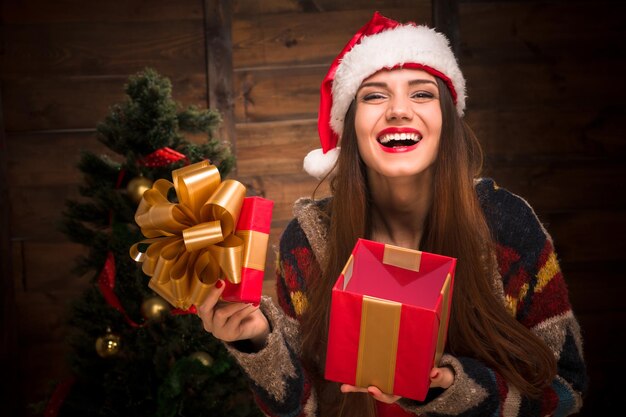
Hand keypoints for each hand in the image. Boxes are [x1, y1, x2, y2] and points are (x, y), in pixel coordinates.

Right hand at [197, 280, 269, 346]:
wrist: (254, 324)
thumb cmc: (240, 308)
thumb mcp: (231, 299)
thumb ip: (226, 292)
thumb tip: (229, 274)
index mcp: (206, 313)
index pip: (199, 302)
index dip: (206, 291)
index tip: (217, 279)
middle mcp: (208, 323)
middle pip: (203, 309)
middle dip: (212, 295)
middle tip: (222, 283)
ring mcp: (217, 331)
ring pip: (221, 314)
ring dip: (235, 304)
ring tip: (248, 298)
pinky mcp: (229, 335)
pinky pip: (235, 318)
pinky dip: (245, 310)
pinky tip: (254, 305)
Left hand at [339, 366, 453, 402]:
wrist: (434, 371)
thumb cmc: (435, 374)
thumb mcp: (440, 375)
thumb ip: (439, 375)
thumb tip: (434, 372)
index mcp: (404, 389)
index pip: (390, 395)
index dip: (380, 394)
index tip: (371, 388)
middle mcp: (393, 385)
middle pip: (374, 389)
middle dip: (359, 389)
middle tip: (346, 387)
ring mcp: (388, 378)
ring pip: (369, 381)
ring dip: (355, 383)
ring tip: (342, 384)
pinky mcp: (384, 367)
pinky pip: (371, 370)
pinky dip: (361, 370)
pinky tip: (350, 364)